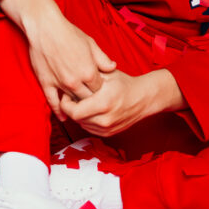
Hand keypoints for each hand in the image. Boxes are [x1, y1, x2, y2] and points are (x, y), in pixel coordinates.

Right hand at [28, 14, 116, 120]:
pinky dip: (59, 112)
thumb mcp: (91, 44)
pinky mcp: (46, 83)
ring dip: (77, 105)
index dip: (100, 90)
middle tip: (92, 101)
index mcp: (89, 71)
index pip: (99, 90)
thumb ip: (103, 59)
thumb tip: (113, 68)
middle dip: (90, 100)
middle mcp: (76, 81)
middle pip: (87, 99)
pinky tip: (64, 117)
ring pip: (72, 102)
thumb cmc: (69, 33)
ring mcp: (60, 84)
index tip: (100, 90)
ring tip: (81, 108)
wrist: (45, 28)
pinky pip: (53, 102)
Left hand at [60, 68, 184, 135]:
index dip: (66, 104)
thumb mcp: (107, 74)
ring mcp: (107, 128)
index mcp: (104, 103)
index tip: (67, 95)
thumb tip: (70, 78)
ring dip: (78, 115)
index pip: (74, 112)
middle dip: (71, 108)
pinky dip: (86, 120)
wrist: (143, 98)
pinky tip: (90, 110)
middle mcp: (105, 119)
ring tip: (82, 102)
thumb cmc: (124, 84)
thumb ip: (88, 76)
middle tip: (71, 98)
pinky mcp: (108, 133)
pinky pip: (89, 128)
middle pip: (76, 119)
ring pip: (81, 124)